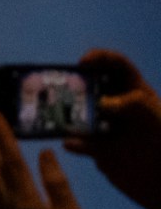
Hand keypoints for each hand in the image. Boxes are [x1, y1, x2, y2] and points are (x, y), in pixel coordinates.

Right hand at [71, 49, 160, 208]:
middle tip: (60, 87)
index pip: (118, 66)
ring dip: (67, 113)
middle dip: (75, 84)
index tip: (82, 63)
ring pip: (80, 114)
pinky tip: (71, 143)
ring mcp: (107, 128)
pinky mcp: (99, 149)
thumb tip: (102, 103)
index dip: (101, 58)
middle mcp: (119, 107)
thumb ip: (134, 105)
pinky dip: (72, 141)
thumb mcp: (155, 120)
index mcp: (136, 94)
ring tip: (56, 114)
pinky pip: (79, 142)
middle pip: (91, 87)